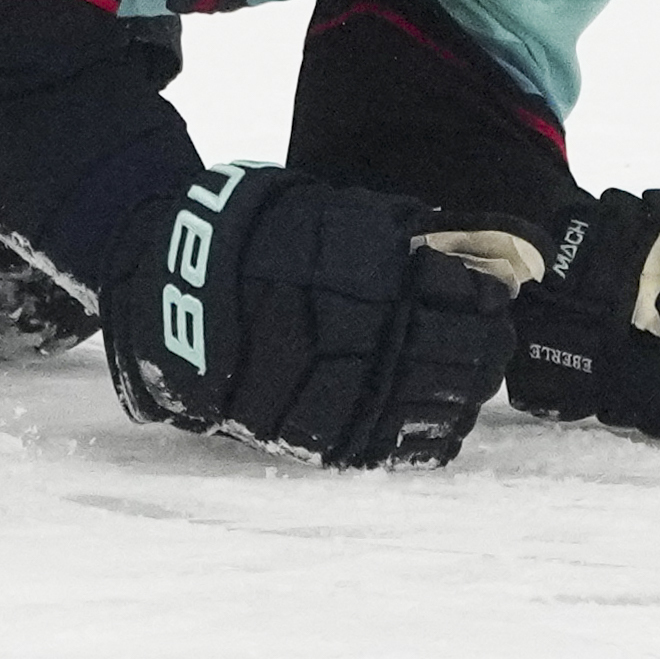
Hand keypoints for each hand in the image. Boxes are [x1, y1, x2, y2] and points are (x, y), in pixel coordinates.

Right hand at [101, 161, 520, 466]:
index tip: (487, 291)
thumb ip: (403, 228)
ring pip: (449, 405)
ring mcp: (352, 396)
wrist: (170, 298)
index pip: (473, 301)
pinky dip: (433, 430)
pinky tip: (432, 411)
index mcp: (374, 280)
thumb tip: (485, 244)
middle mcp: (370, 341)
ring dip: (464, 387)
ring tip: (455, 371)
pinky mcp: (331, 438)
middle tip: (481, 333)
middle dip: (485, 343)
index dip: (488, 297)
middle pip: (472, 356)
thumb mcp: (327, 212)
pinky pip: (410, 445)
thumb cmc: (251, 243)